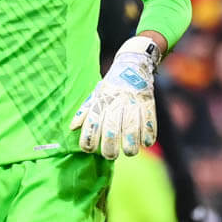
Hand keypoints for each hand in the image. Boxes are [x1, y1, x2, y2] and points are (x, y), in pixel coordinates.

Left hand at [71, 36, 158, 158]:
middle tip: (110, 155)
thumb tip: (72, 127)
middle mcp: (115, 104)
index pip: (92, 123)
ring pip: (131, 129)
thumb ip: (84, 112)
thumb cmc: (111, 88)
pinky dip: (148, 135)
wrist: (132, 66)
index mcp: (101, 102)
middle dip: (110, 148)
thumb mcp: (95, 96)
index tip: (89, 149)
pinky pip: (149, 123)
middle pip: (111, 130)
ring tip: (129, 152)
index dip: (88, 139)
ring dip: (130, 145)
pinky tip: (145, 142)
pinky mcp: (147, 104)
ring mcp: (132, 104)